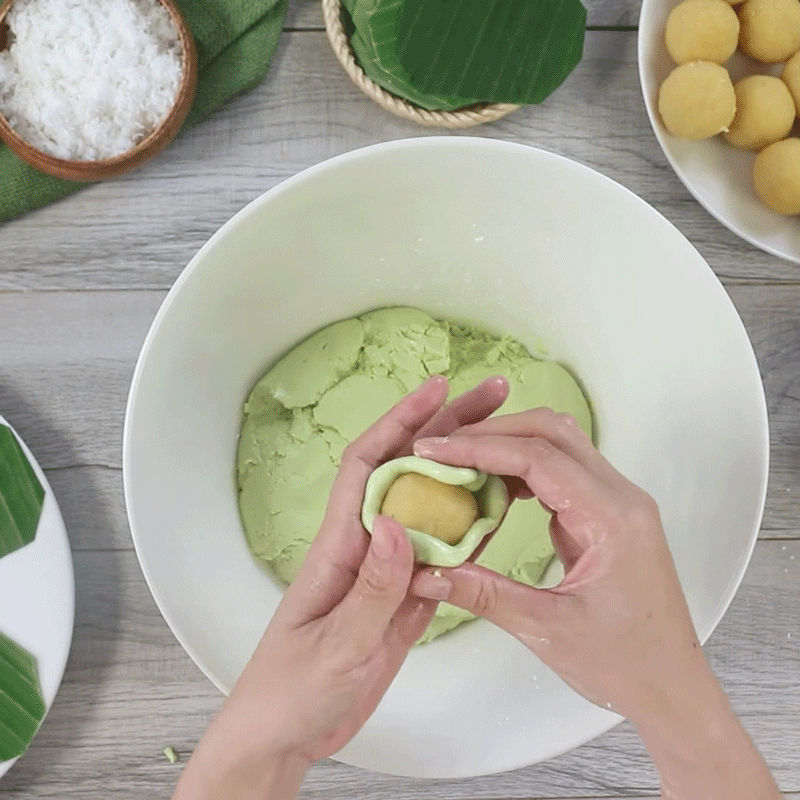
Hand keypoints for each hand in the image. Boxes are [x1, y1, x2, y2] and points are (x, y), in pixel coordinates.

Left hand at [172, 375, 509, 799]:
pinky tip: (493, 520)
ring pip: (430, 512)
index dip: (401, 422)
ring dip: (464, 479)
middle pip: (408, 475)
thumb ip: (371, 591)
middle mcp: (364, 549)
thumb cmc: (289, 692)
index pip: (369, 465)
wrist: (284, 737)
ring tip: (507, 451)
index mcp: (338, 547)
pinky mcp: (401, 604)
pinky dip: (467, 536)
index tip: (438, 390)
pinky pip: (439, 559)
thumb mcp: (334, 645)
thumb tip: (399, 525)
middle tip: (492, 401)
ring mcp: (385, 575)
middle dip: (447, 432)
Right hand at [410, 408, 780, 799]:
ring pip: (558, 445)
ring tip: (459, 464)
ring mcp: (616, 502)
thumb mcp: (547, 629)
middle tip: (441, 449)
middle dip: (491, 433)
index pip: (538, 457)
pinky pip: (562, 472)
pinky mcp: (607, 514)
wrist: (672, 686)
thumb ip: (484, 594)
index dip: (480, 447)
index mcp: (612, 518)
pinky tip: (491, 489)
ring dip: (507, 446)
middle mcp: (620, 497)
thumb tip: (425, 573)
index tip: (434, 450)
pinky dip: (522, 469)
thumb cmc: (625, 663)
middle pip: (551, 433)